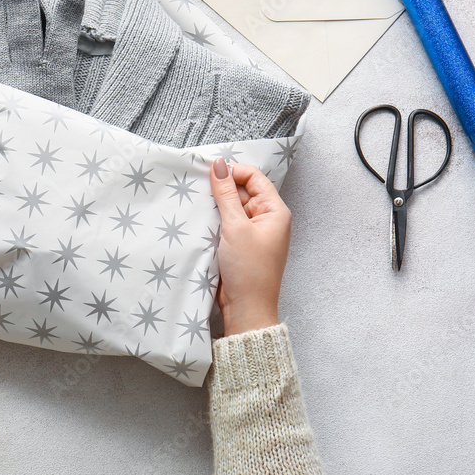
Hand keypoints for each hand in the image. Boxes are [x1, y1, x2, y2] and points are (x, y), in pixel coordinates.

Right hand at [208, 158, 291, 335]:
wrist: (246, 309)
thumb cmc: (249, 271)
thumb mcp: (235, 227)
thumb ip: (226, 195)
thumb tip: (219, 165)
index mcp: (275, 211)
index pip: (254, 177)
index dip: (232, 172)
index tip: (209, 174)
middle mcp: (266, 218)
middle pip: (242, 190)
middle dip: (221, 190)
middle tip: (199, 192)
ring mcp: (253, 232)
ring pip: (232, 207)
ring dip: (216, 206)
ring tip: (199, 207)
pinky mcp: (240, 243)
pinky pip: (227, 222)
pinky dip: (214, 220)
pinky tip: (201, 221)